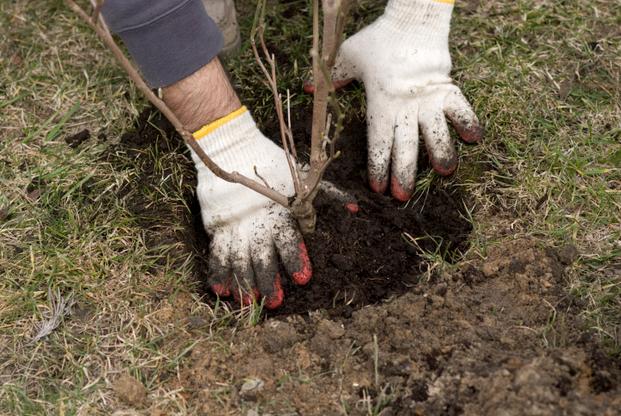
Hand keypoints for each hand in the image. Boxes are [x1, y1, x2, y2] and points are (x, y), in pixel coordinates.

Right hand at [190, 107, 311, 308]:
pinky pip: (216, 253)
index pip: (289, 239)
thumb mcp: (304, 178)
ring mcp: (235, 227)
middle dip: (269, 280)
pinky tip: (221, 291)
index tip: (303, 279)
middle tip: (275, 302)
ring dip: (244, 283)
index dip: (296, 259)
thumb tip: (355, 208)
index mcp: (279, 212)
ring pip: (238, 260)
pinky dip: (217, 273)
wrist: (232, 150)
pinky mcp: (217, 227)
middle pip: (262, 256)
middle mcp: (256, 223)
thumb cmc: (275, 166)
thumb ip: (329, 195)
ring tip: (248, 302)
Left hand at [330, 0, 482, 200]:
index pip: (378, 140)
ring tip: (445, 173)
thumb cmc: (378, 39)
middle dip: (404, 172)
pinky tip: (474, 141)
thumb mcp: (348, 56)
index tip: (377, 187)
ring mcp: (429, 97)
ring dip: (441, 152)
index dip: (378, 165)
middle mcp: (406, 104)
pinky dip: (469, 122)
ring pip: (436, 131)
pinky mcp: (447, 87)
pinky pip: (461, 107)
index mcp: (381, 101)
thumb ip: (331, 77)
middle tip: (402, 196)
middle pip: (406, 144)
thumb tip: (307, 89)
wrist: (412, 19)